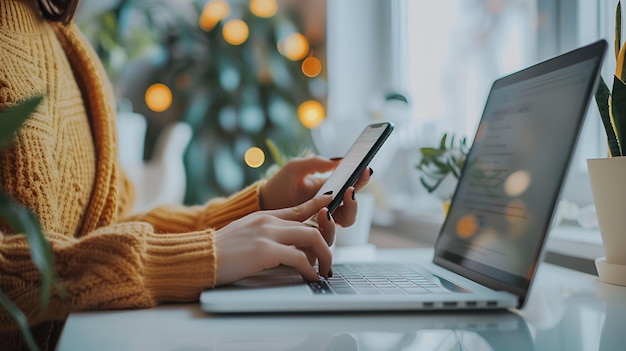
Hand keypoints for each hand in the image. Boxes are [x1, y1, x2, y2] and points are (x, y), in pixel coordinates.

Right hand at [214, 193, 335, 285]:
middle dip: (326, 243)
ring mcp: (267, 233)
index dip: (319, 209)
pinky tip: (310, 277)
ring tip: (323, 270)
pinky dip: (310, 269)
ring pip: (312, 237)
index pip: (299, 209)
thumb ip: (265, 234)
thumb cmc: (218, 252)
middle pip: (312, 225)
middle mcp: (268, 221)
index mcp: (264, 216)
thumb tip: (283, 247)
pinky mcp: (265, 250)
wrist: (198, 256)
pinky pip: (300, 258)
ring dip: (324, 256)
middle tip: (328, 260)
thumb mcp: (244, 234)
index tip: (331, 210)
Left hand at [260, 156, 371, 237]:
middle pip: (352, 207)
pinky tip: (323, 215)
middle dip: (355, 200)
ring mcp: (323, 221)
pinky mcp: (314, 234)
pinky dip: (329, 226)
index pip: (353, 185)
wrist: (261, 205)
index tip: (365, 169)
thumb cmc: (279, 185)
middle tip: (349, 190)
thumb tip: (338, 161)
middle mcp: (330, 207)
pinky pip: (328, 234)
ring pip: (345, 222)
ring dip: (344, 212)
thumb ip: (316, 162)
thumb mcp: (296, 168)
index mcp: (330, 189)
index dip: (362, 179)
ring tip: (331, 204)